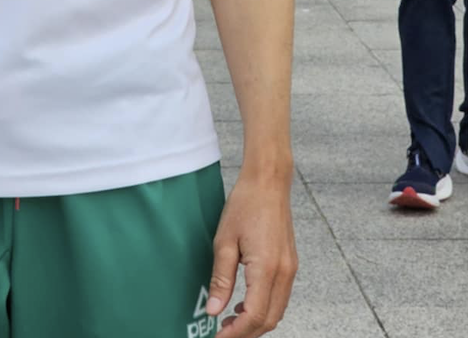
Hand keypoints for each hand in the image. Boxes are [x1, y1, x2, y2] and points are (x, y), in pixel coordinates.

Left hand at [205, 173, 297, 336]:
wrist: (268, 182)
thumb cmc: (245, 204)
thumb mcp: (224, 241)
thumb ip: (221, 279)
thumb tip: (213, 310)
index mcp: (267, 268)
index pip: (255, 316)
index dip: (236, 333)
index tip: (217, 336)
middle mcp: (284, 273)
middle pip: (269, 320)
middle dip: (246, 332)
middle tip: (222, 332)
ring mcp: (290, 269)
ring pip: (277, 311)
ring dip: (255, 322)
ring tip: (230, 321)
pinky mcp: (290, 264)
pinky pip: (280, 297)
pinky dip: (264, 308)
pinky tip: (245, 304)